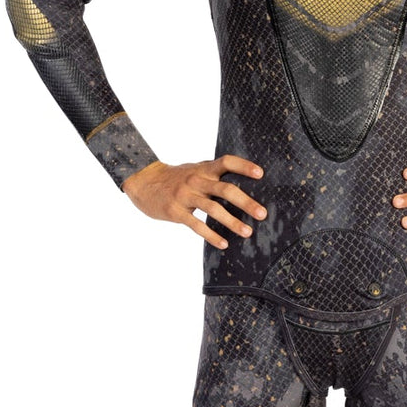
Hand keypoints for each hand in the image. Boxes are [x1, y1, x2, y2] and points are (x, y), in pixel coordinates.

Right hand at [121, 155, 267, 249]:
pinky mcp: (175, 211)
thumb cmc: (176, 178)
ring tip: (247, 232)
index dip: (244, 166)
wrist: (143, 182)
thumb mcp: (195, 170)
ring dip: (232, 222)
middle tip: (262, 214)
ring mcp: (185, 195)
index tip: (261, 174)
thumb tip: (244, 188)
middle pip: (225, 189)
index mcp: (204, 169)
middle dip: (246, 202)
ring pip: (213, 208)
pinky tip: (223, 244)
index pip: (227, 162)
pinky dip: (211, 235)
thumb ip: (215, 176)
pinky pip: (196, 225)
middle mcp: (196, 180)